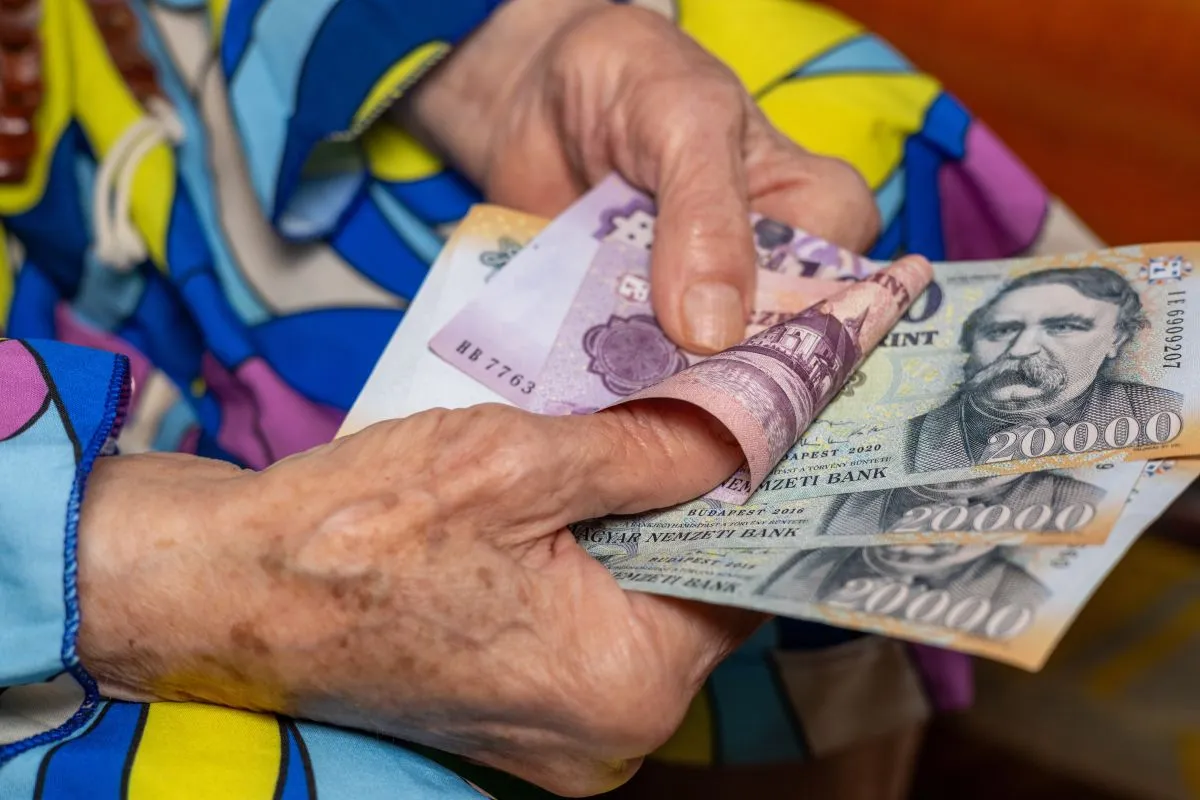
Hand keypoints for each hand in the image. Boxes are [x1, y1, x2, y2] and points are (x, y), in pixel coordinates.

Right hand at [77, 402, 762, 795]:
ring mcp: (555, 731)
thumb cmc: (356, 532)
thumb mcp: (520, 463)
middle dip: (688, 502)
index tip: (764, 419)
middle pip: (690, 594)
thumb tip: (740, 422)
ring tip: (619, 438)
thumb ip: (653, 447)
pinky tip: (564, 490)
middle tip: (690, 409)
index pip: (743, 580)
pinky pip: (582, 622)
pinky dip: (584, 556)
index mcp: (624, 687)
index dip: (754, 490)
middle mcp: (605, 734)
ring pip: (634, 604)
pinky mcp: (511, 708)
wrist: (222, 586)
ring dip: (631, 523)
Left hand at [400, 0, 879, 353]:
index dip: (787, 349)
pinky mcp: (641, 330)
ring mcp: (703, 308)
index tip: (729, 375)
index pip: (836, 304)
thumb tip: (715, 331)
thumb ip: (706, 215)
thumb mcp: (684, 120)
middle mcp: (773, 272)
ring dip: (660, 392)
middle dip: (718, 384)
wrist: (533, 91)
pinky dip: (615, 386)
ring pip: (700, 374)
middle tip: (664, 400)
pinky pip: (639, 372)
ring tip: (619, 414)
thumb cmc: (633, 78)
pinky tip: (586, 401)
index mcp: (820, 214)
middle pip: (769, 357)